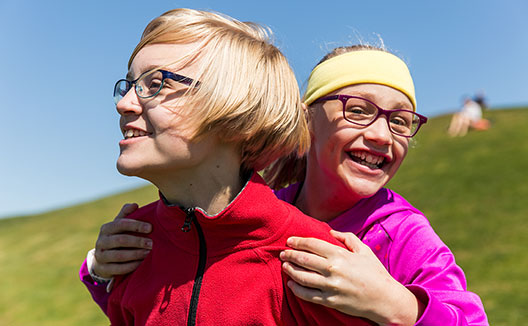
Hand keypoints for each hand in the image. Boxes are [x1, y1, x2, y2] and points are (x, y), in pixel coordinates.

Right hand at [92, 203, 152, 278]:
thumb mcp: (119, 225)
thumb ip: (126, 214)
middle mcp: (101, 242)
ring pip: (119, 255)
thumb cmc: (117, 237)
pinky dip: (131, 266)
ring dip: (136, 254)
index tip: (150, 228)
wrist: (103, 259)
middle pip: (120, 240)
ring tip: (148, 253)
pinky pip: (118, 269)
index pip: (120, 224)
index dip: (136, 225)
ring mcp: (101, 256)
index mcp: (106, 228)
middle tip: (152, 243)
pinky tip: (141, 263)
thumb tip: (135, 204)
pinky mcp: (103, 269)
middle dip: (138, 241)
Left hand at [280, 230, 422, 325]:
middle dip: (290, 255)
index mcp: (340, 255)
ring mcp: (331, 286)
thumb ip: (347, 238)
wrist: (385, 299)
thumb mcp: (364, 251)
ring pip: (302, 277)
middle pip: (303, 259)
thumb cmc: (375, 273)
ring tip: (285, 266)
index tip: (290, 241)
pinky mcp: (330, 301)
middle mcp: (333, 269)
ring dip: (290, 270)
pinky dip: (296, 289)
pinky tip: (291, 284)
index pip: (312, 244)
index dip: (298, 241)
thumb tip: (331, 231)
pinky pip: (308, 295)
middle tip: (283, 253)